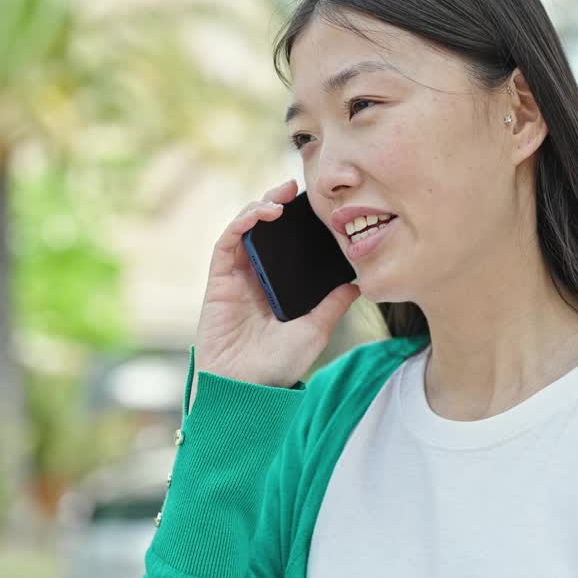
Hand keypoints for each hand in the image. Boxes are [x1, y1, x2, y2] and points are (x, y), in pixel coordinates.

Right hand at [193, 179, 359, 389]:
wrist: (247, 388)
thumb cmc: (278, 366)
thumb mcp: (316, 330)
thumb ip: (333, 305)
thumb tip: (359, 284)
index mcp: (279, 287)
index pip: (287, 245)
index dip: (298, 222)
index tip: (318, 206)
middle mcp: (256, 277)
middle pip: (265, 230)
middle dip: (278, 203)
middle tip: (298, 189)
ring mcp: (236, 277)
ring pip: (244, 229)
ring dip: (260, 206)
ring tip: (281, 199)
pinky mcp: (218, 280)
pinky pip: (226, 242)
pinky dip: (242, 222)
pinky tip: (262, 214)